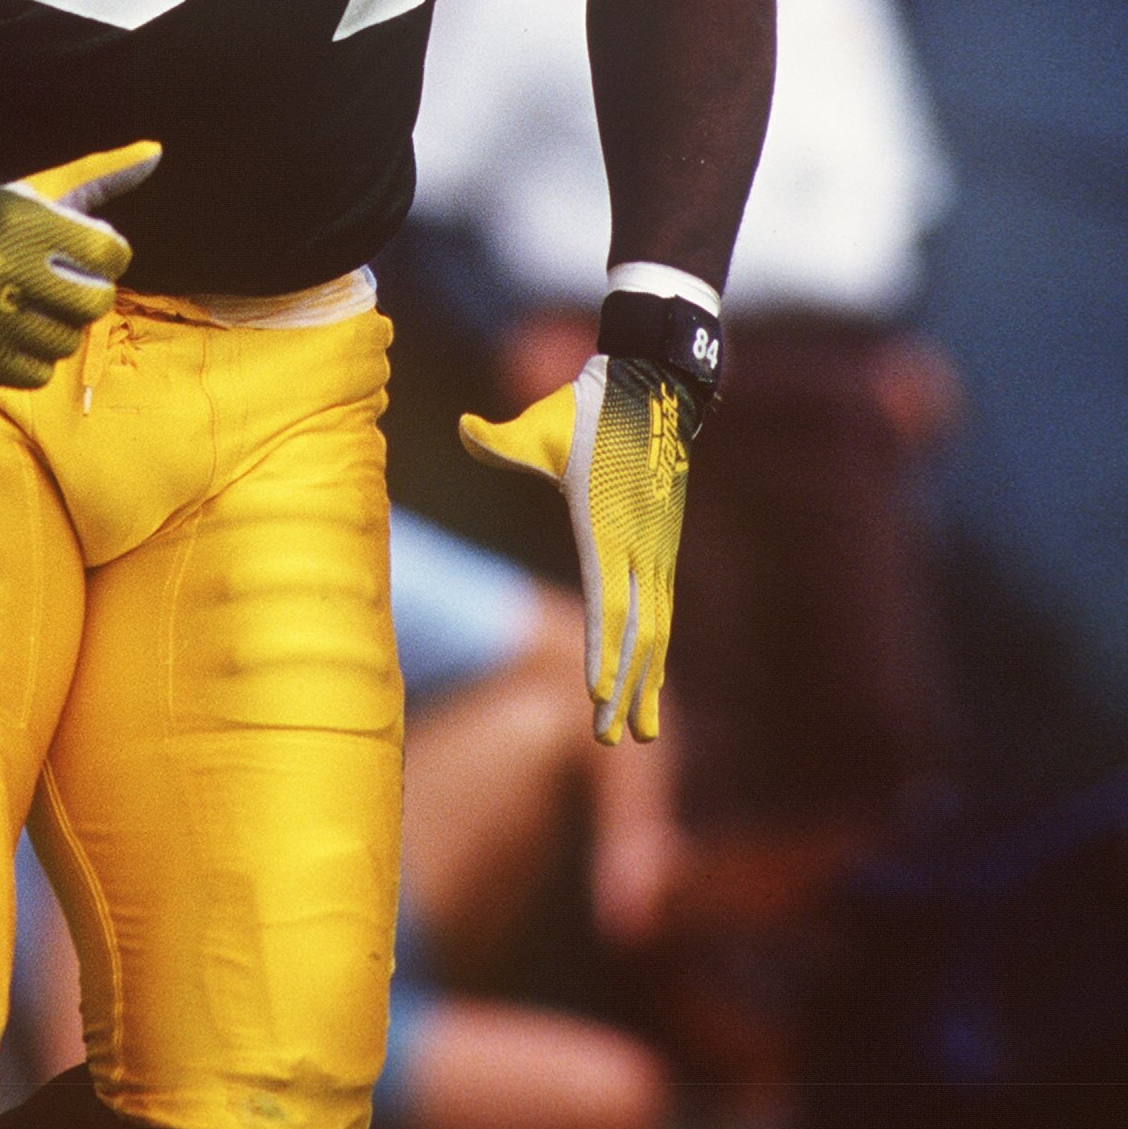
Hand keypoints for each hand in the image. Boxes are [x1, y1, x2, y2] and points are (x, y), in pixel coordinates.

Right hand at [0, 141, 159, 388]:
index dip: (107, 253)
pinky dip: (33, 357)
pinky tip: (11, 330)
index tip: (85, 250)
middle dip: (88, 292)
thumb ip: (99, 174)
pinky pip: (41, 373)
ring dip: (58, 326)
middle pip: (96, 302)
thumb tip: (157, 151)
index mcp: (25, 225)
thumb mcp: (36, 190)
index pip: (113, 253)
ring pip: (69, 341)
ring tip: (30, 305)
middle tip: (62, 283)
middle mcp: (8, 272)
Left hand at [460, 353, 701, 746]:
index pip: (605, 601)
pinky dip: (659, 653)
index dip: (601, 651)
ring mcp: (657, 549)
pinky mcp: (665, 547)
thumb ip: (499, 440)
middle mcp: (638, 545)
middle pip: (635, 632)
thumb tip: (462, 430)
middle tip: (608, 739)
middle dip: (623, 689)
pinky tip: (653, 684)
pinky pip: (664, 611)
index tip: (595, 694)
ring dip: (648, 683)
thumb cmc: (586, 410)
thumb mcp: (539, 427)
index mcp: (605, 525)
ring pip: (657, 630)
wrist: (653, 389)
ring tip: (639, 733)